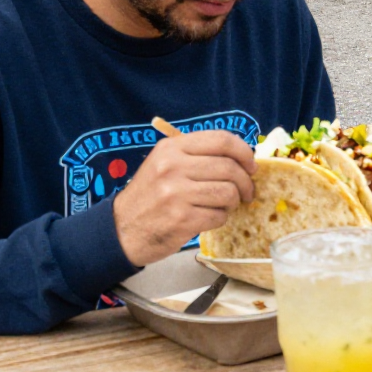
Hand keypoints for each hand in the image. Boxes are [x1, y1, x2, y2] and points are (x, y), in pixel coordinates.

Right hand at [113, 131, 256, 266]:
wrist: (120, 231)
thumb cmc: (150, 195)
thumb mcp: (165, 163)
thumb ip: (197, 155)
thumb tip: (242, 157)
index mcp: (172, 148)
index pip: (222, 140)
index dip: (244, 152)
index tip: (252, 165)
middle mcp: (173, 167)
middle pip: (229, 168)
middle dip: (245, 182)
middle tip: (246, 192)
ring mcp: (176, 194)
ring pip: (227, 192)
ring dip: (233, 202)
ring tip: (226, 205)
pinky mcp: (181, 219)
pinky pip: (218, 216)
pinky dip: (220, 218)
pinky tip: (209, 218)